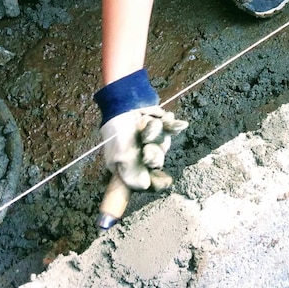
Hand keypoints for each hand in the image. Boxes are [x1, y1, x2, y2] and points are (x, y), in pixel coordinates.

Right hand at [94, 68, 187, 191]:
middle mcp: (142, 154)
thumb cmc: (117, 130)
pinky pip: (171, 127)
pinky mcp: (161, 125)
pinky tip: (171, 121)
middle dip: (153, 153)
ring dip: (154, 132)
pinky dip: (171, 124)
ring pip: (164, 143)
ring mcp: (153, 139)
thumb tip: (145, 186)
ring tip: (144, 124)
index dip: (157, 182)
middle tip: (146, 148)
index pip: (148, 180)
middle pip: (158, 160)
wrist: (122, 101)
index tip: (166, 182)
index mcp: (131, 165)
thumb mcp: (120, 155)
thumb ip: (132, 172)